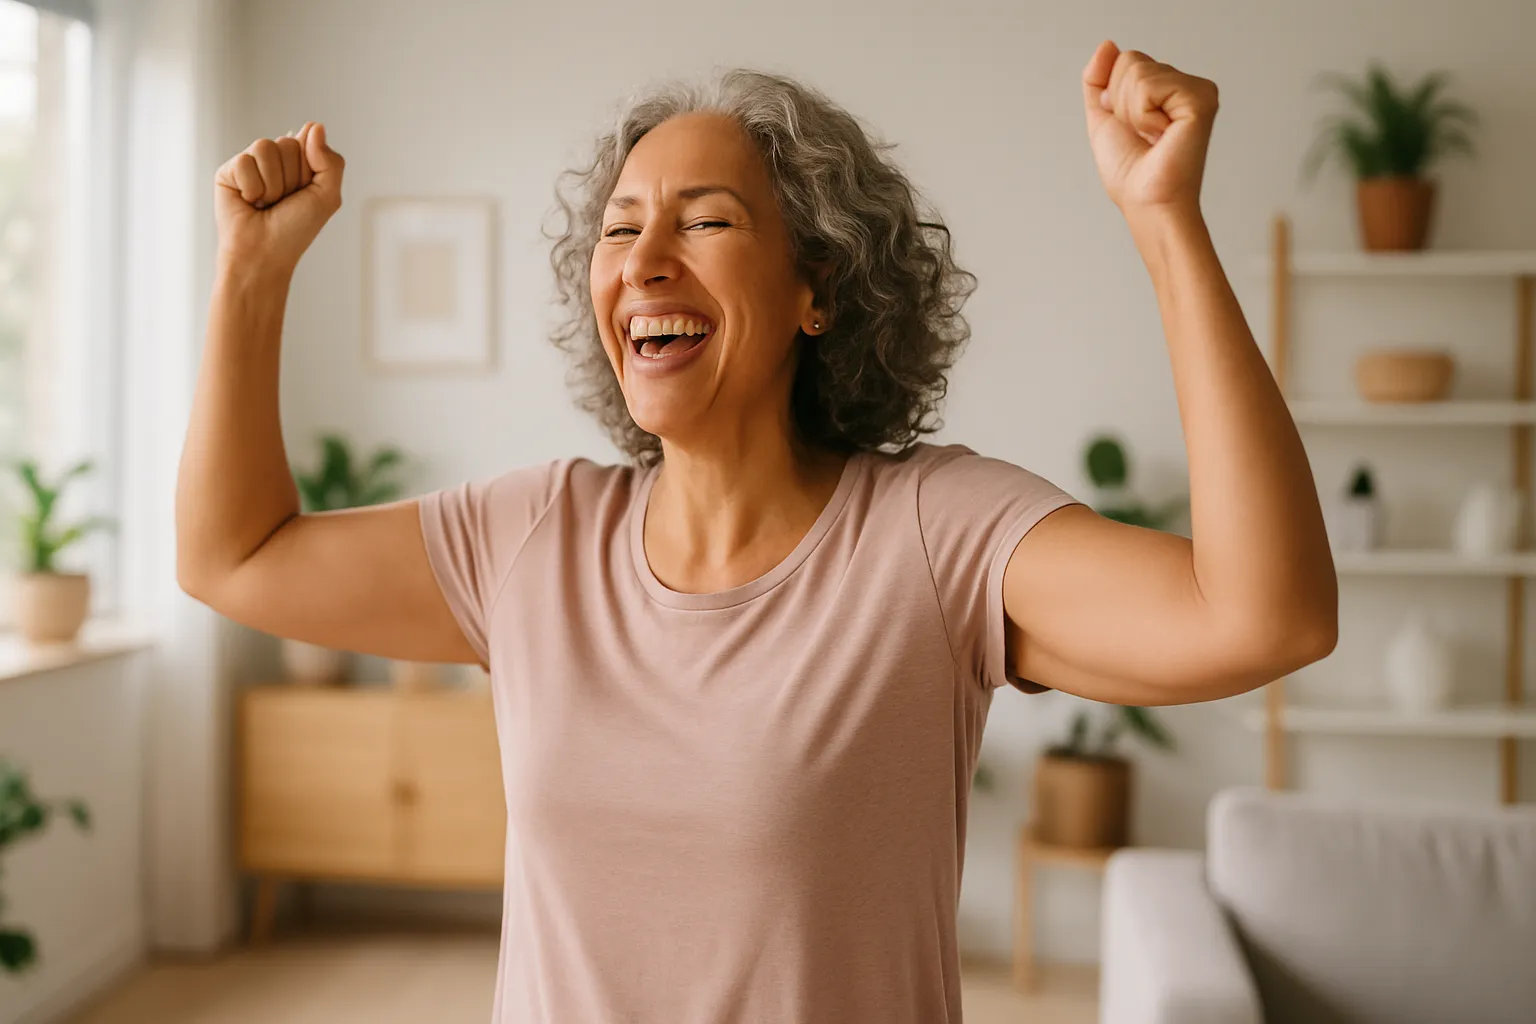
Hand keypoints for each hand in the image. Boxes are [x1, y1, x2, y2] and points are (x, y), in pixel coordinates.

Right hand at [213, 121, 344, 273]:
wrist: (264, 252)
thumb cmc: (295, 229)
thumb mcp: (327, 197)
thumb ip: (330, 162)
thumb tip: (315, 125)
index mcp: (301, 161)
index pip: (311, 138)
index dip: (311, 168)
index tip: (305, 191)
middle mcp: (276, 158)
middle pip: (288, 142)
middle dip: (291, 177)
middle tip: (283, 201)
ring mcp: (251, 162)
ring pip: (265, 147)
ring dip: (272, 184)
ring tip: (266, 203)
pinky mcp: (229, 169)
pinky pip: (244, 161)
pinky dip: (252, 188)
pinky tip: (248, 202)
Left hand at [1082, 41, 1217, 212]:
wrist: (1145, 201)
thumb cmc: (1130, 172)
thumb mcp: (1103, 118)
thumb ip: (1099, 80)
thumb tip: (1107, 45)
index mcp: (1167, 88)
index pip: (1126, 61)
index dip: (1113, 97)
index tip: (1131, 129)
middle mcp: (1186, 86)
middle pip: (1131, 61)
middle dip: (1121, 103)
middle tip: (1141, 135)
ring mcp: (1197, 90)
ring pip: (1138, 72)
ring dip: (1131, 112)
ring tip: (1151, 137)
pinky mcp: (1200, 98)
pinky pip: (1149, 85)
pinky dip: (1142, 115)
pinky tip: (1162, 135)